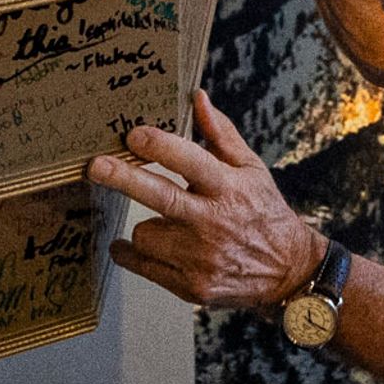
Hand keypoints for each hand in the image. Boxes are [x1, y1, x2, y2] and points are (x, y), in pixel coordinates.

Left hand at [90, 91, 327, 307]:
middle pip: (160, 197)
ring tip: (165, 224)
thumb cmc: (264, 212)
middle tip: (96, 166)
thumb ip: (221, 134)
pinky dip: (132, 253)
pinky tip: (135, 245)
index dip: (159, 146)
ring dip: (146, 226)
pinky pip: (142, 266)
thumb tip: (197, 97)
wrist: (288, 271)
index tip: (133, 135)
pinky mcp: (191, 286)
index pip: (190, 161)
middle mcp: (214, 223)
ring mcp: (201, 258)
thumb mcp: (251, 169)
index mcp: (229, 188)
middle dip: (124, 179)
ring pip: (145, 234)